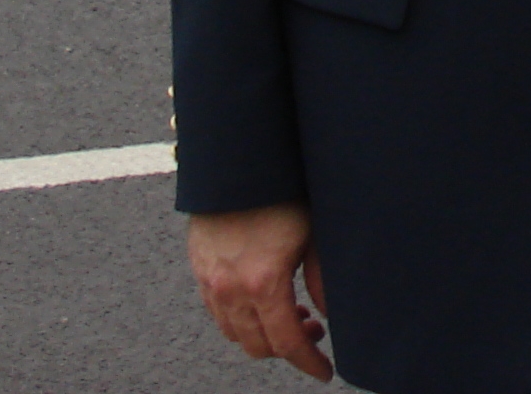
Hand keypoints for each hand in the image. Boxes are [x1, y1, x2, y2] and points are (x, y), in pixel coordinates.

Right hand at [187, 204, 331, 380]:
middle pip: (258, 346)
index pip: (287, 343)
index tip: (324, 371)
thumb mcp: (313, 234)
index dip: (308, 362)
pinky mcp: (199, 268)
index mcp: (264, 282)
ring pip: (234, 333)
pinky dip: (239, 318)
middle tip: (312, 329)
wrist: (238, 161)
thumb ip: (322, 280)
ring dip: (262, 334)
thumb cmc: (283, 191)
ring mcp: (210, 280)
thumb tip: (332, 314)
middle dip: (288, 347)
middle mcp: (231, 288)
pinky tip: (261, 298)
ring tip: (289, 311)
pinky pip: (217, 312)